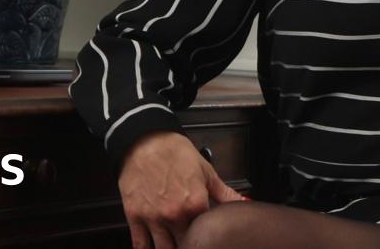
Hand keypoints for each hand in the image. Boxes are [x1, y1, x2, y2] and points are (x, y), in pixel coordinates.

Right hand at [118, 131, 246, 248]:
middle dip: (190, 245)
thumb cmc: (174, 153)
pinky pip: (140, 244)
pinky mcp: (135, 216)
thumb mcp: (206, 171)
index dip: (208, 236)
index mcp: (195, 204)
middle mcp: (174, 214)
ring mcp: (153, 218)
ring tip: (175, 245)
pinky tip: (153, 248)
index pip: (207, 234)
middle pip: (186, 245)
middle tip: (191, 242)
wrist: (144, 141)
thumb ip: (225, 193)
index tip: (207, 237)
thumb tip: (243, 203)